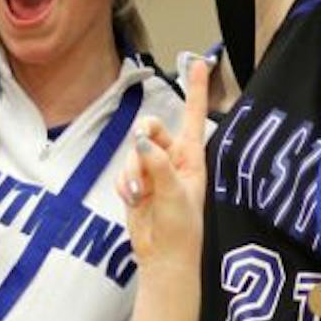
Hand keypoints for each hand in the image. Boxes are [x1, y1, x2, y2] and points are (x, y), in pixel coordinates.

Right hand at [122, 56, 208, 268]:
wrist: (163, 258)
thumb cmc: (180, 229)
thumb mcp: (174, 194)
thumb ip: (158, 165)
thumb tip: (141, 140)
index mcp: (192, 158)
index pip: (193, 116)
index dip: (195, 89)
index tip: (198, 62)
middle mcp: (173, 159)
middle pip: (152, 129)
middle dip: (143, 141)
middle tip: (142, 153)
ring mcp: (154, 171)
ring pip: (133, 153)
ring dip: (132, 174)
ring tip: (141, 197)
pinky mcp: (137, 184)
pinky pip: (123, 172)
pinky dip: (125, 186)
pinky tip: (134, 202)